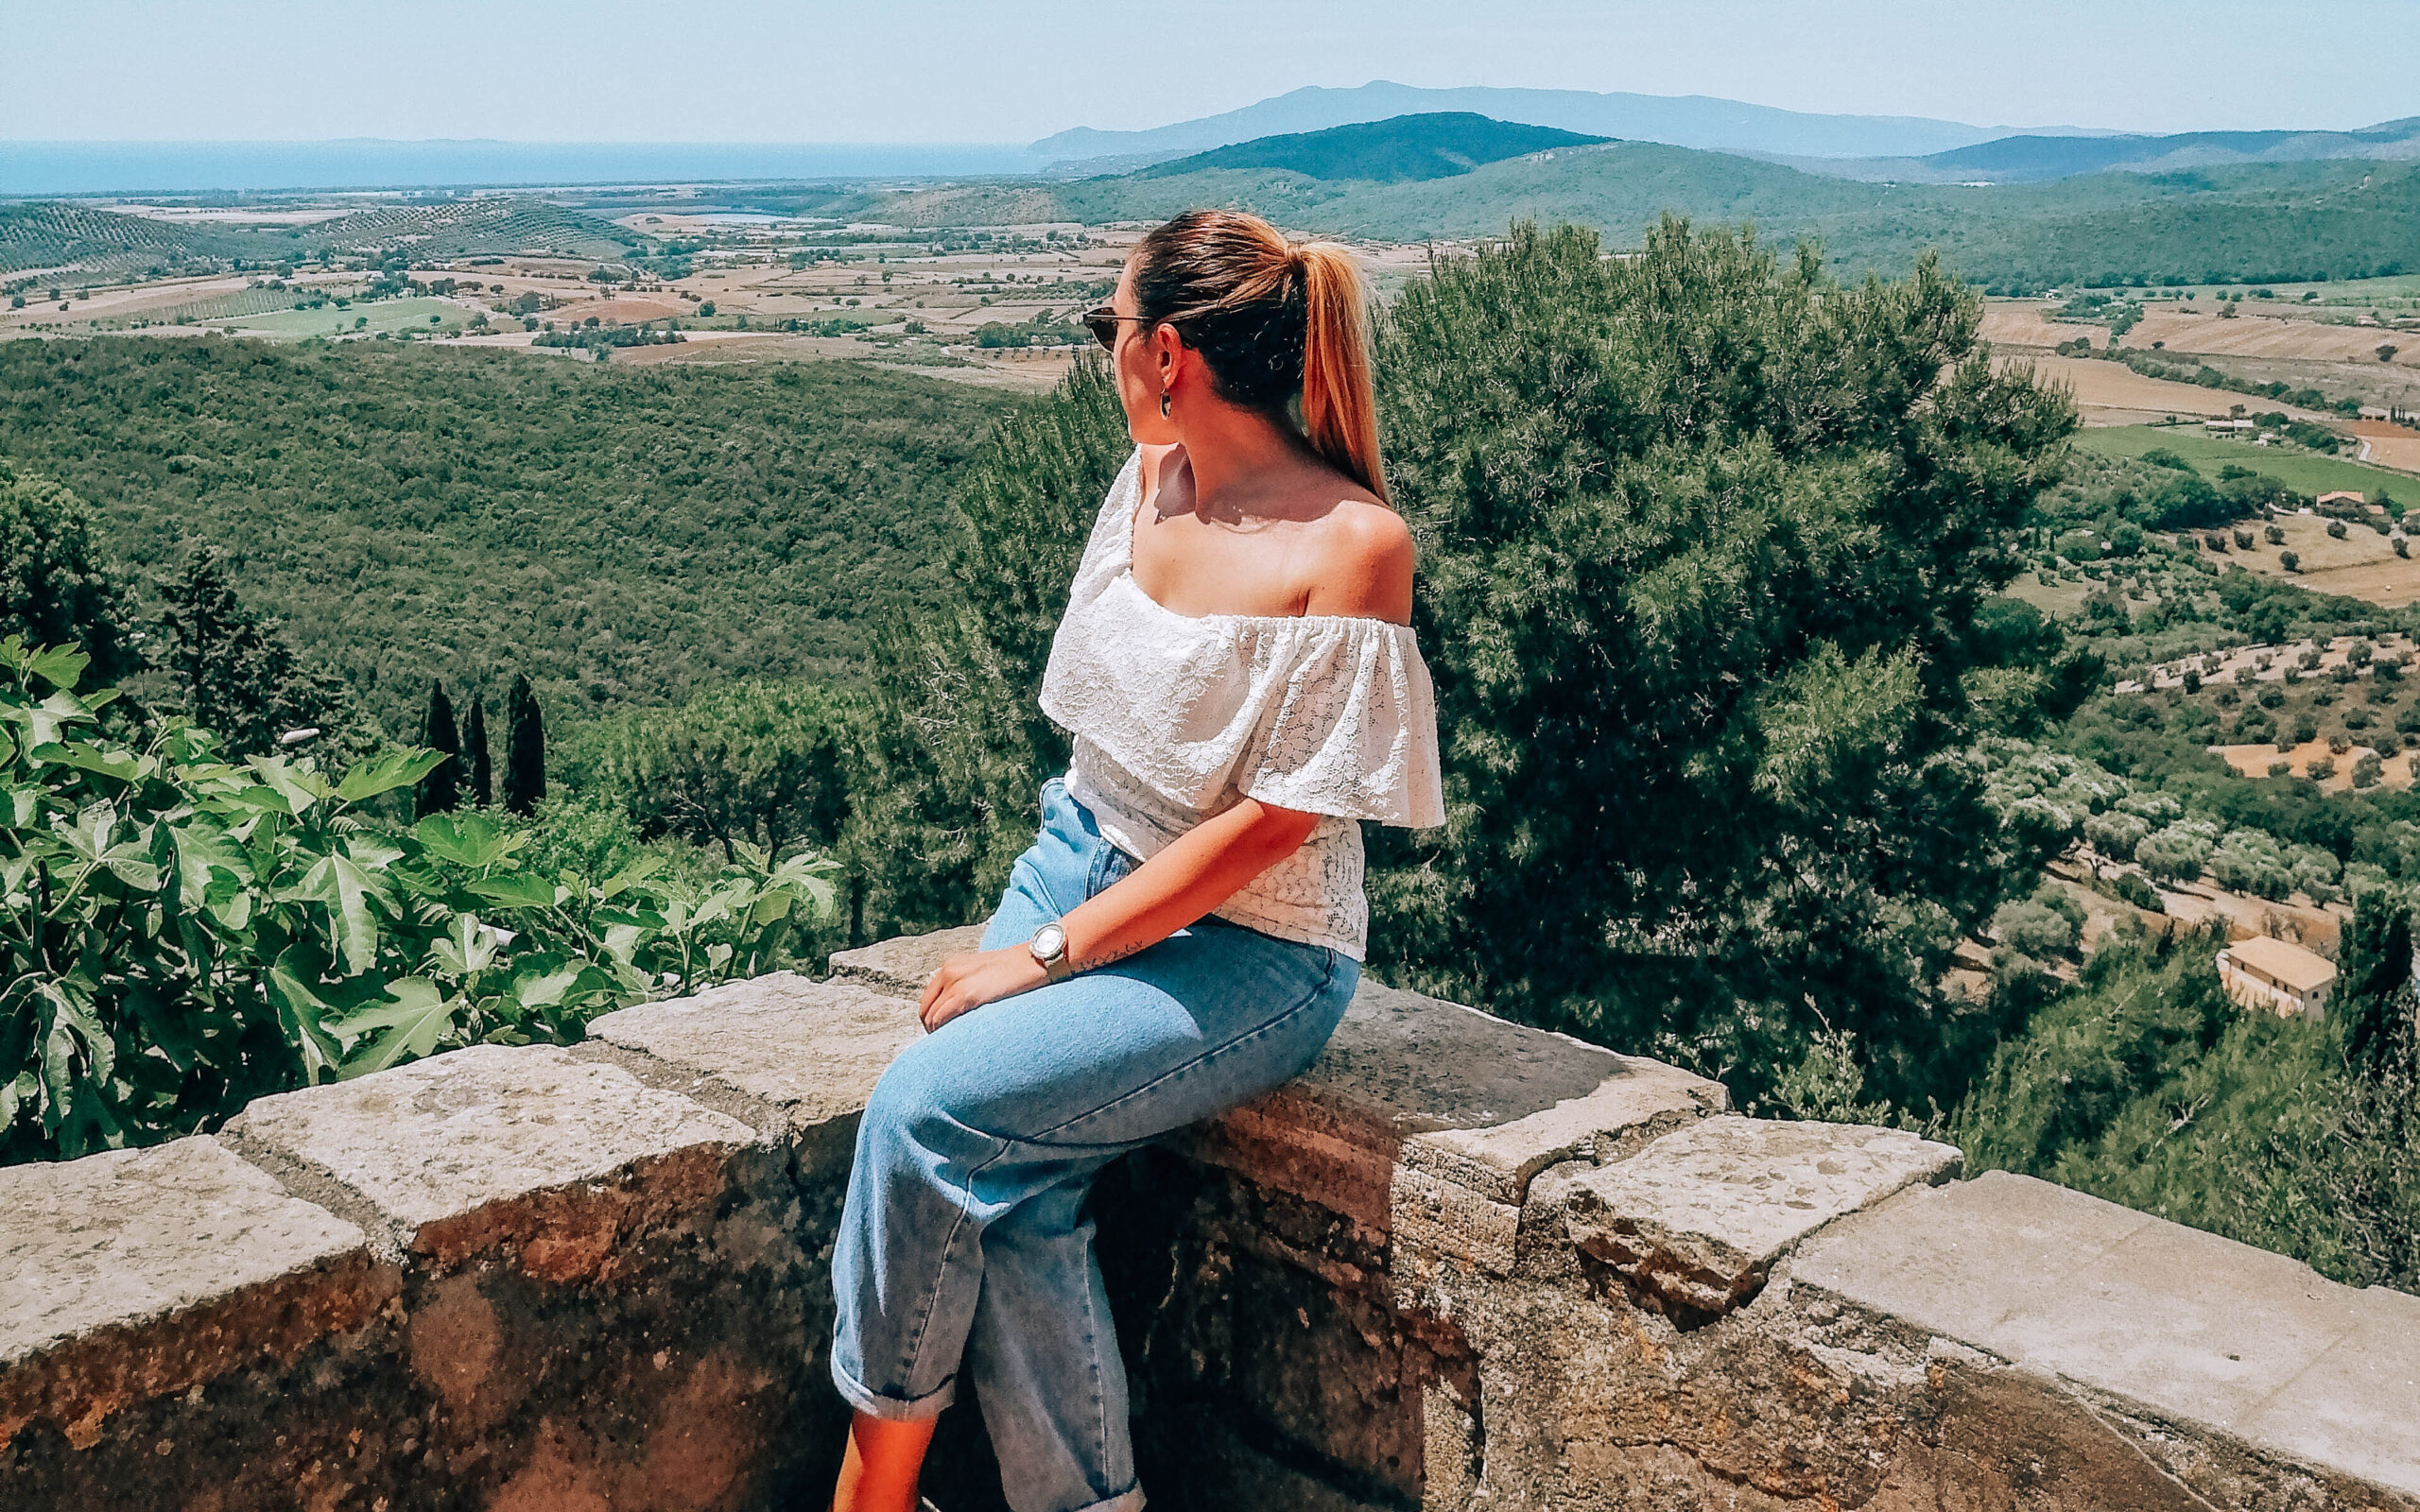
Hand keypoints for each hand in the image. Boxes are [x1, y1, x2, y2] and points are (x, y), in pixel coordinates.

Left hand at [918, 946, 1048, 1032]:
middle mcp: (949, 972)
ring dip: (939, 1034)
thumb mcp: (985, 972)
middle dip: (932, 1028)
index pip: (929, 998)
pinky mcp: (966, 995)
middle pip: (926, 1009)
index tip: (943, 1031)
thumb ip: (969, 985)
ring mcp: (956, 983)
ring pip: (931, 1017)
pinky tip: (956, 1040)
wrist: (1035, 960)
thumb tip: (962, 1010)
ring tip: (953, 1045)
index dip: (932, 1018)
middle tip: (946, 1042)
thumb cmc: (1017, 970)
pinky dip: (943, 1032)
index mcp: (952, 965)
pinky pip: (941, 1019)